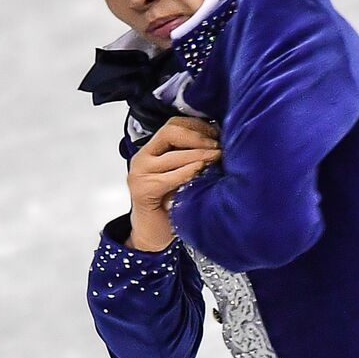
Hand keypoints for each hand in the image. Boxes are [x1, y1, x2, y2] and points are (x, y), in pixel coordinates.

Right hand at [124, 117, 220, 250]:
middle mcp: (142, 157)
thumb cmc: (171, 203)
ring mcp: (140, 173)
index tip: (216, 133)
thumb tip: (218, 142)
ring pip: (173, 155)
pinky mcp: (143, 190)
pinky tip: (201, 171)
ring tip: (217, 157)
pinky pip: (170, 176)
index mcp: (151, 150)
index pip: (173, 124)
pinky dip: (188, 171)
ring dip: (199, 154)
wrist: (154, 233)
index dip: (196, 125)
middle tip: (218, 146)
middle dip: (198, 137)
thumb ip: (190, 157)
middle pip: (170, 132)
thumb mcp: (181, 174)